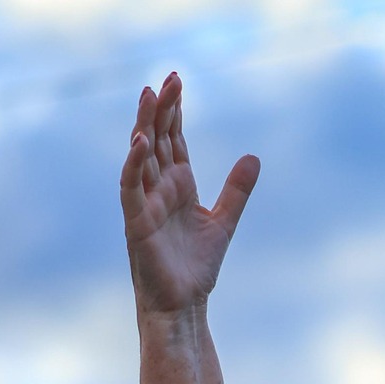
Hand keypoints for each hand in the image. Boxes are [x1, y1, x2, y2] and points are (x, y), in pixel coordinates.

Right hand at [120, 73, 260, 315]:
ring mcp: (145, 203)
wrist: (184, 305)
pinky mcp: (136, 222)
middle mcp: (158, 189)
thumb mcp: (224, 222)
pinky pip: (130, 187)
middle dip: (160, 108)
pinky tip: (140, 141)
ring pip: (140, 155)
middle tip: (169, 77)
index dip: (174, 111)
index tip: (176, 81)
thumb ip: (236, 190)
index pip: (172, 138)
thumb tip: (253, 157)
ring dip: (143, 124)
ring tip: (149, 94)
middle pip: (156, 138)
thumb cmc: (196, 269)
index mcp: (178, 186)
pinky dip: (133, 163)